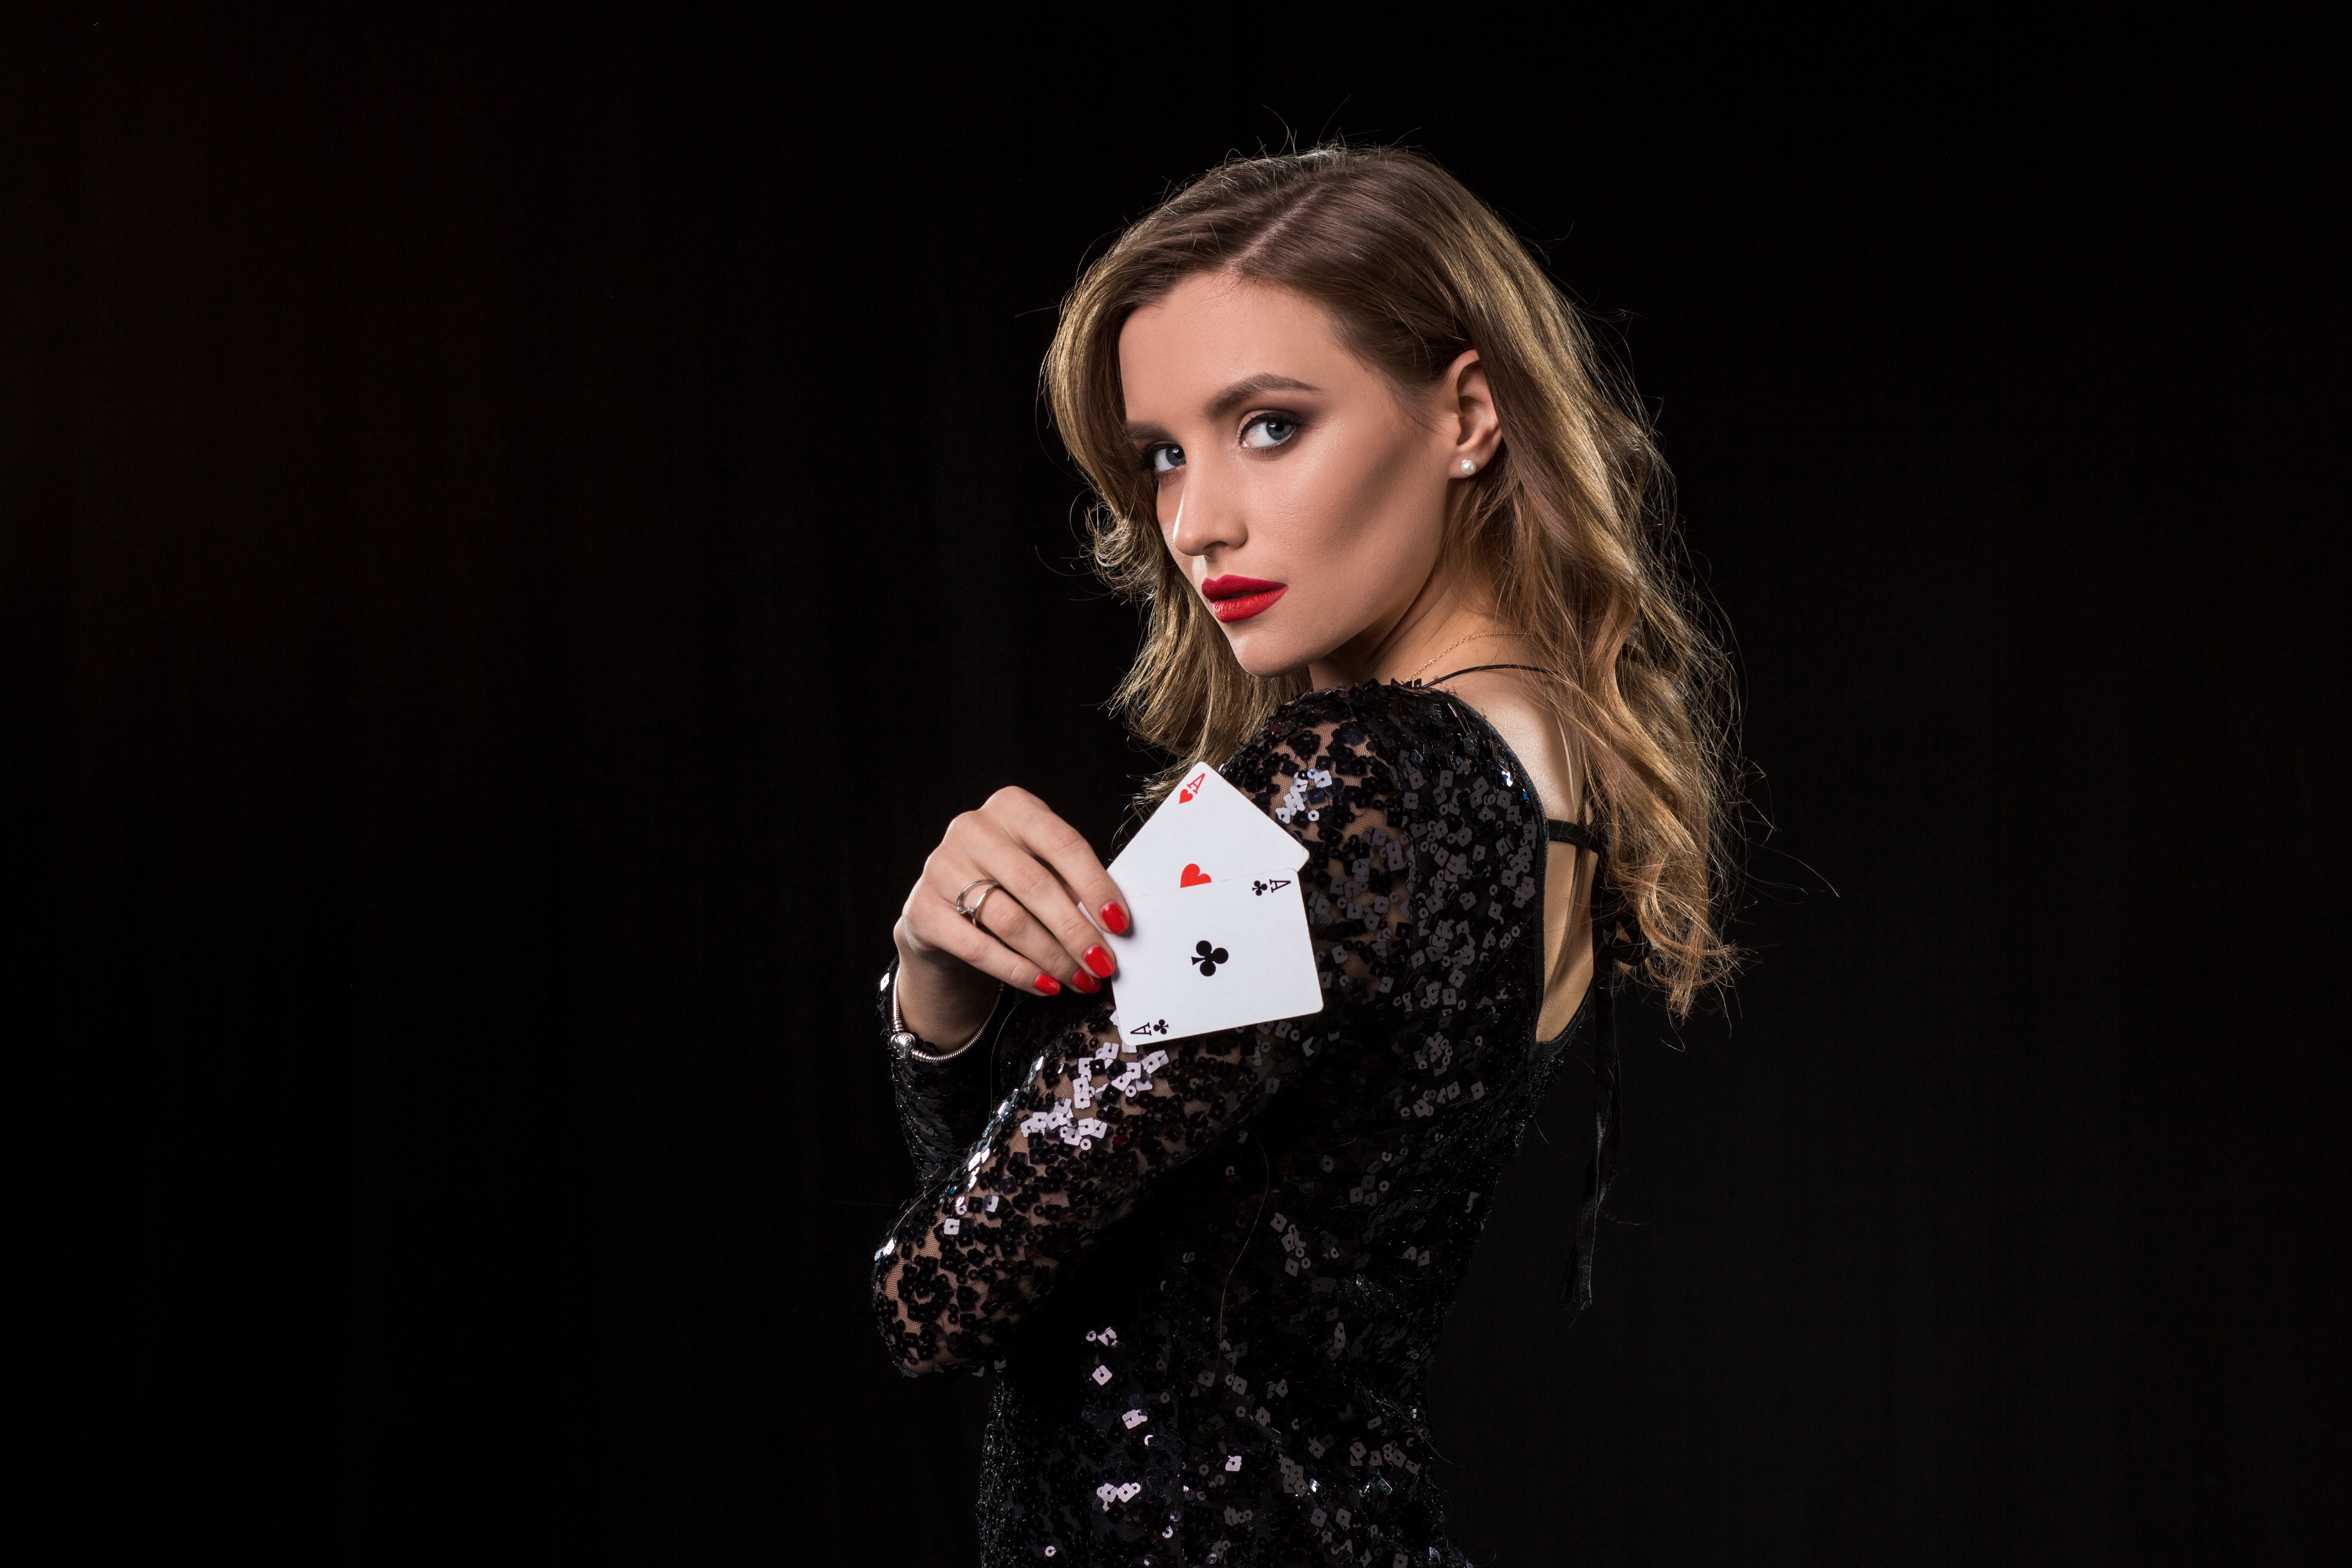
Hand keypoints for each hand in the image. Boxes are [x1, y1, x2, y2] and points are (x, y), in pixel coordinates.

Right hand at [893, 787, 1131, 1044]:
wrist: (944, 912)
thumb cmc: (1008, 886)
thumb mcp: (1041, 869)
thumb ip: (1072, 886)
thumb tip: (1114, 925)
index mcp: (1012, 807)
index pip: (1063, 843)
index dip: (1096, 885)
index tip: (1120, 923)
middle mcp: (973, 829)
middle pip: (1036, 884)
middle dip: (1076, 930)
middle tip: (1103, 962)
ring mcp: (942, 867)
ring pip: (1009, 919)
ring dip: (1052, 956)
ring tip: (1081, 979)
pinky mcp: (923, 909)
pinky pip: (978, 947)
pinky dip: (1018, 971)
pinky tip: (1046, 986)